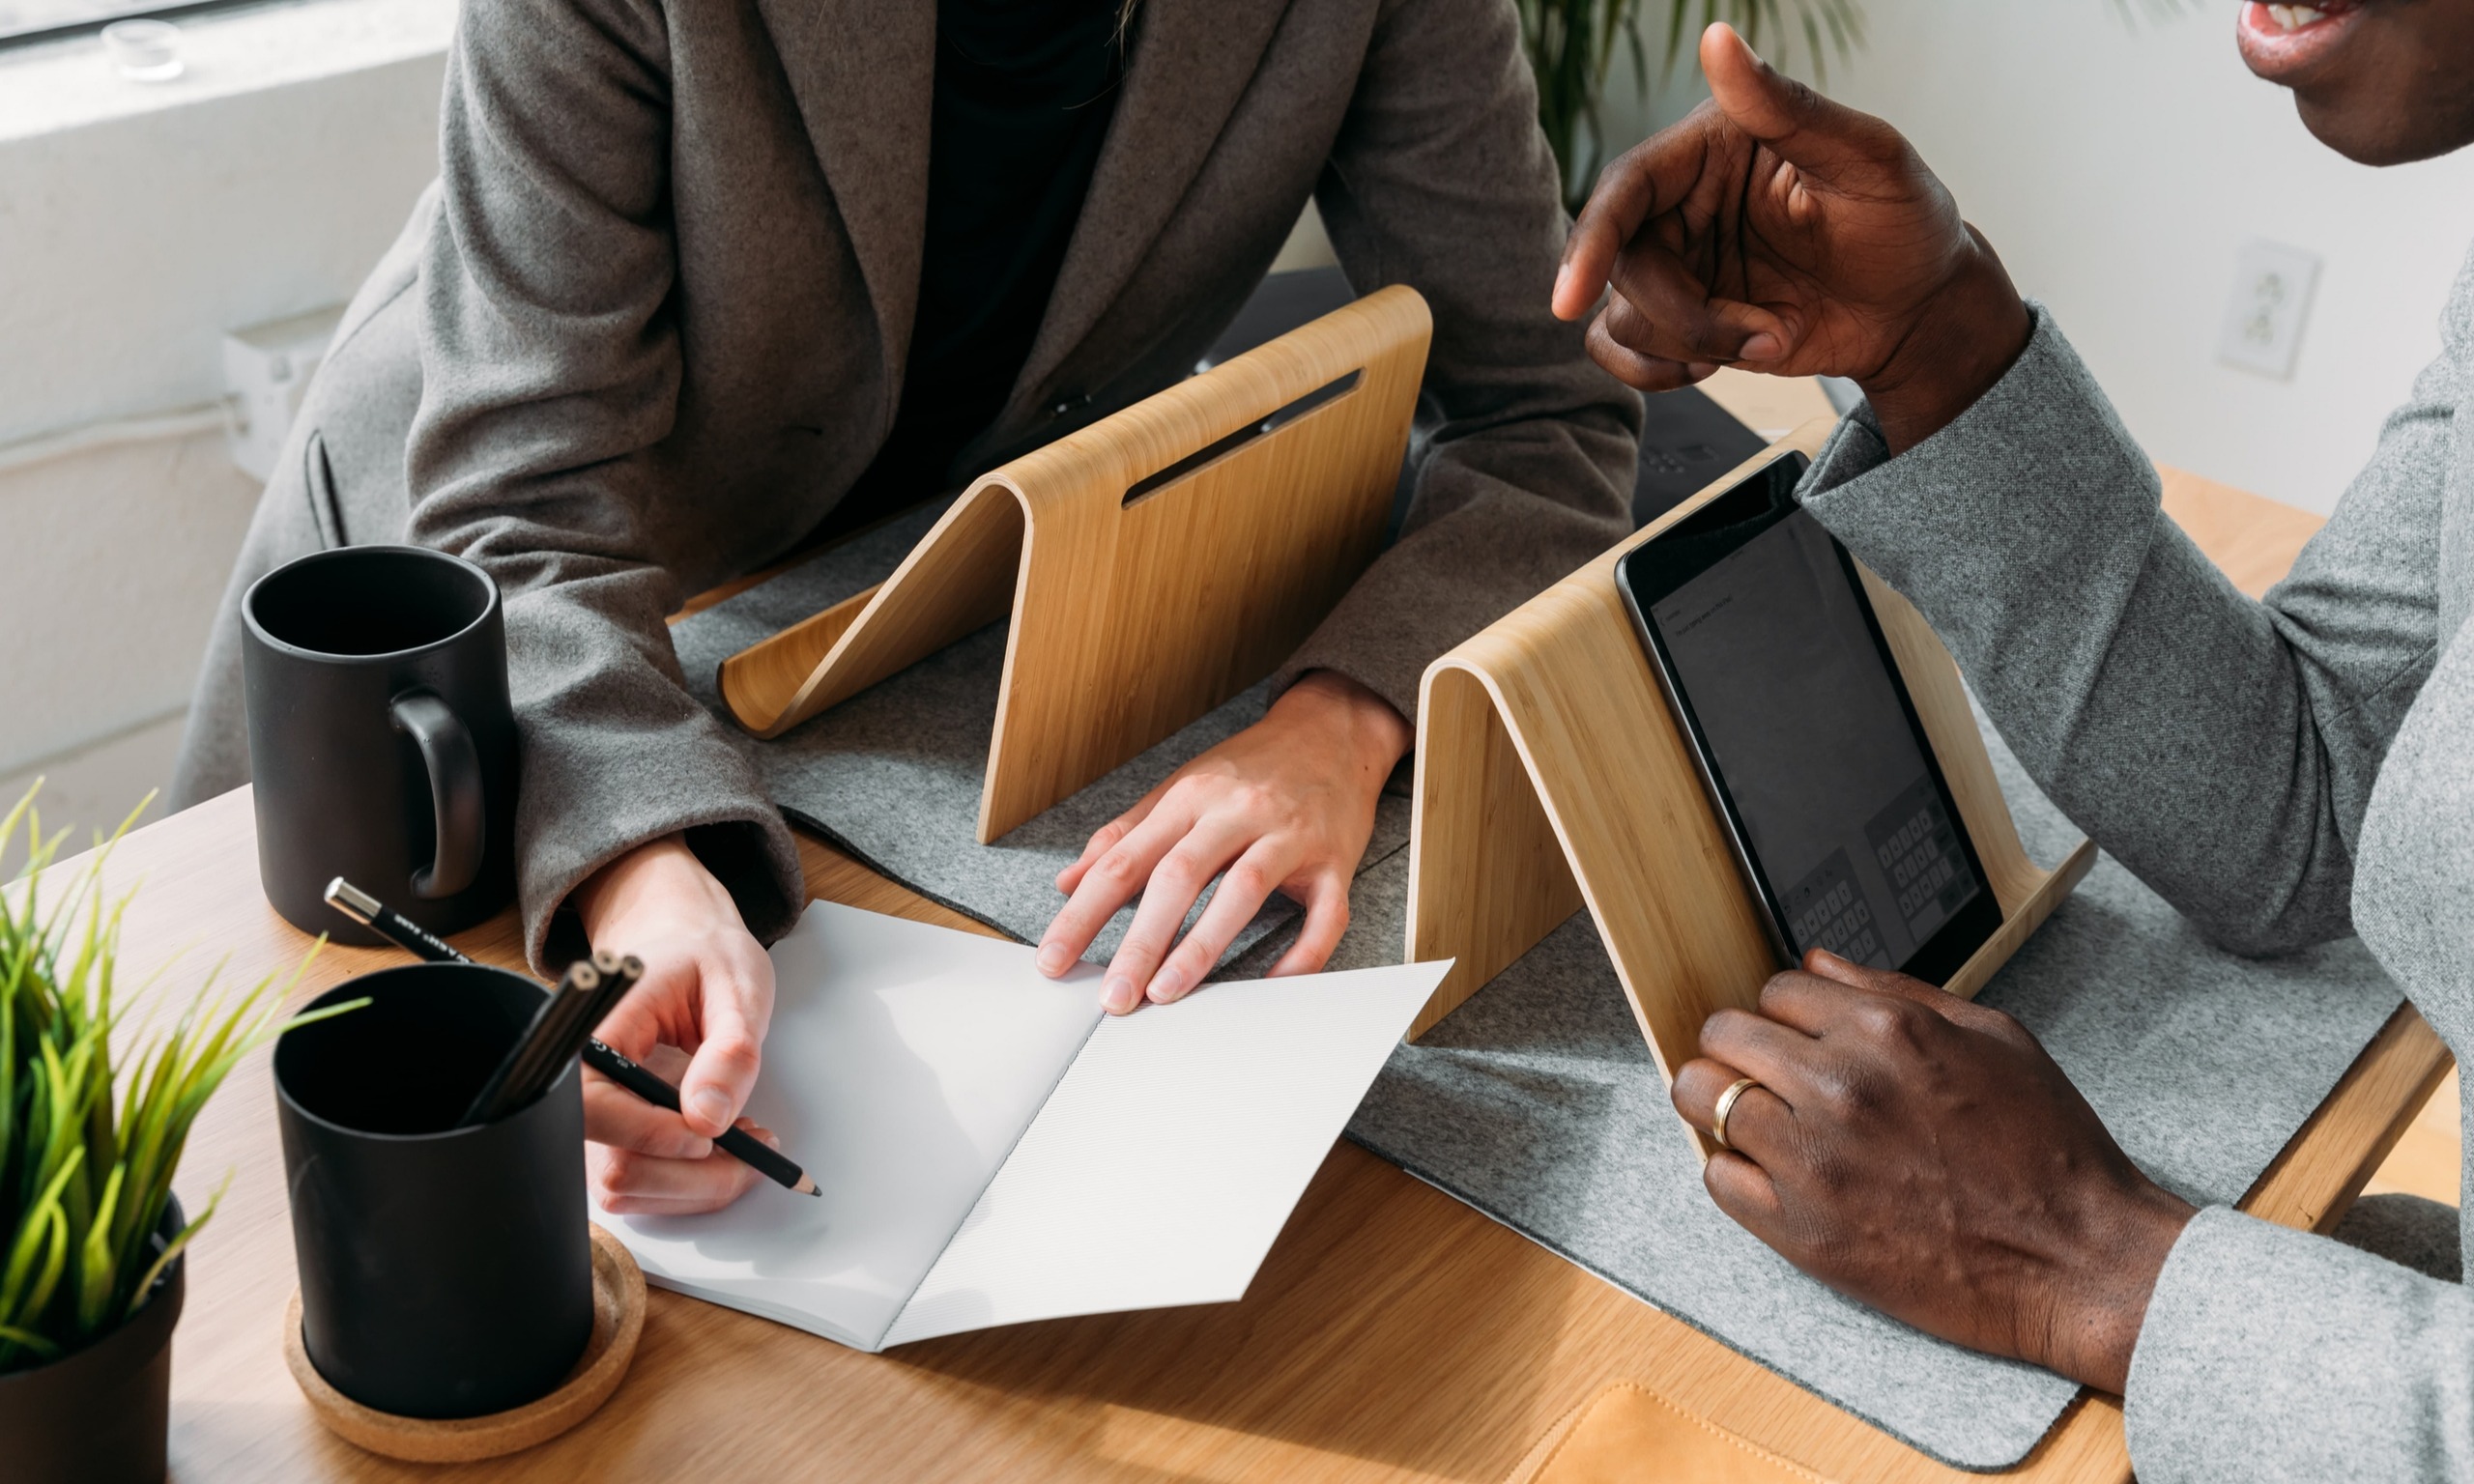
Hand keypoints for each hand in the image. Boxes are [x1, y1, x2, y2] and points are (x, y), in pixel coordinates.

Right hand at [570, 834, 781, 1214]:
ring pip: (626, 1187)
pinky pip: (640, 1185)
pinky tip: (724, 1147)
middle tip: (756, 1147)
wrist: (688, 946)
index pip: (593, 1106)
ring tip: (746, 1144)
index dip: (649, 1133)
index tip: (711, 1131)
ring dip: (695, 1185)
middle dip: (693, 1174)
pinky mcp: (616, 1135)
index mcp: (597, 1030)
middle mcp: (583, 1080)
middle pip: (613, 1167)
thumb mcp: (736, 986)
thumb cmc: (706, 957)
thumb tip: (710, 1117)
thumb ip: (729, 1050)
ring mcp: (597, 1115)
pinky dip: (690, 1183)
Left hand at [1035, 670, 1410, 1012]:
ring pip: (1243, 890)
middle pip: (1180, 876)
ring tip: (1167, 992)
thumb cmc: (1252, 767)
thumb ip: (1125, 835)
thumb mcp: (1181, 787)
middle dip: (1141, 941)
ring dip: (1202, 947)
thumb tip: (1068, 882)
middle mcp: (1236, 812)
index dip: (1084, 914)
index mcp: (1190, 797)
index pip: (1124, 860)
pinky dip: (1300, 955)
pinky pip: (1323, 914)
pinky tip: (1269, 985)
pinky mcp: (1334, 860)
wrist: (1332, 730)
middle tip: (1114, 995)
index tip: (1054, 960)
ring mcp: (1288, 835)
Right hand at [1551, 24, 2031, 452]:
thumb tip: (1720, 40)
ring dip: (1695, 344)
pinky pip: (1622, 350)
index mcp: (1714, 145)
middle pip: (1622, 263)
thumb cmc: (1904, 223)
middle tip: (1761, 335)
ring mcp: (1680, 264)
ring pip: (1622, 315)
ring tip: (1769, 340)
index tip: (1570, 298)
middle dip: (1682, 314)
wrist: (1919, 312)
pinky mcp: (1682, 319)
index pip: (1627, 186)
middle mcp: (1684, 202)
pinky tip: (1718, 364)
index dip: (1593, 240)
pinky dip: (1659, 372)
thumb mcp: (1866, 158)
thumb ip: (1787, 106)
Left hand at [1670, 950, 2194, 1393]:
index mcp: (1888, 1032)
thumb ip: (1893, 992)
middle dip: (1741, 1046)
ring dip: (1724, 1102)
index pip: (1776, 989)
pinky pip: (1717, 1178)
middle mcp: (1841, 1088)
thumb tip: (1818, 963)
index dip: (1786, 1012)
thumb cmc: (2047, 1149)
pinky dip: (1734, 1169)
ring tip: (1762, 1119)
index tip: (1799, 1036)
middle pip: (1723, 1035)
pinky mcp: (1803, 1231)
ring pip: (1702, 1099)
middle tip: (1767, 1073)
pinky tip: (1773, 1173)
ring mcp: (1815, 1162)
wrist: (2079, 1259)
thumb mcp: (1991, 1037)